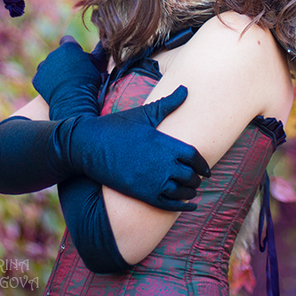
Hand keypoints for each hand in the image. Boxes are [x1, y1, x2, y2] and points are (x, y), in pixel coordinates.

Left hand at [33, 39, 100, 119]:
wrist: (74, 101)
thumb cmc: (89, 83)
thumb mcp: (99, 65)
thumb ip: (99, 53)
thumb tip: (106, 42)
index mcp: (69, 47)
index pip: (67, 40)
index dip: (71, 47)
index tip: (75, 55)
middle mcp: (54, 53)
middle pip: (57, 54)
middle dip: (62, 61)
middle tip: (71, 74)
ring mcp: (43, 65)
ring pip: (47, 66)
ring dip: (53, 72)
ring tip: (62, 83)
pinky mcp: (37, 78)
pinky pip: (41, 78)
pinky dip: (46, 83)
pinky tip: (55, 90)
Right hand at [66, 85, 210, 210]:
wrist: (90, 145)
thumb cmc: (117, 126)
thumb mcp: (144, 113)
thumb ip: (168, 104)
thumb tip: (186, 88)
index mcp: (164, 143)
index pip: (193, 155)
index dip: (202, 164)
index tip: (206, 168)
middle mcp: (162, 164)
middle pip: (190, 175)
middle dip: (196, 177)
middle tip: (199, 178)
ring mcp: (153, 180)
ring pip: (182, 191)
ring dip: (190, 192)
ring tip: (192, 190)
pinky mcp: (142, 194)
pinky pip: (169, 205)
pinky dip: (182, 207)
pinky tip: (188, 206)